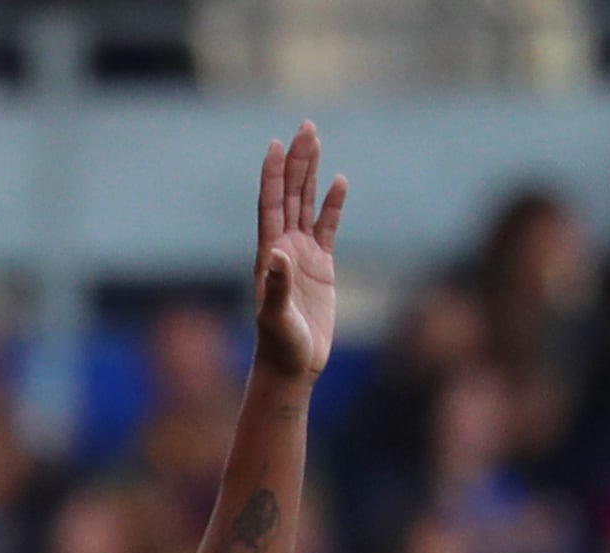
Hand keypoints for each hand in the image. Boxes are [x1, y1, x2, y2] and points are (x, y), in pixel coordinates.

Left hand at [250, 121, 347, 380]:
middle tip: (306, 127)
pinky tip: (339, 181)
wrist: (292, 367)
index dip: (273, 174)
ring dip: (311, 174)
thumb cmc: (279, 345)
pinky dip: (333, 205)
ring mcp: (303, 255)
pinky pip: (328, 228)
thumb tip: (279, 254)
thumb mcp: (276, 316)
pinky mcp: (321, 267)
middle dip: (297, 161)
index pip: (271, 204)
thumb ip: (276, 285)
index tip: (276, 144)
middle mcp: (284, 248)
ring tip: (316, 141)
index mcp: (269, 254)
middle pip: (291, 194)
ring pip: (307, 204)